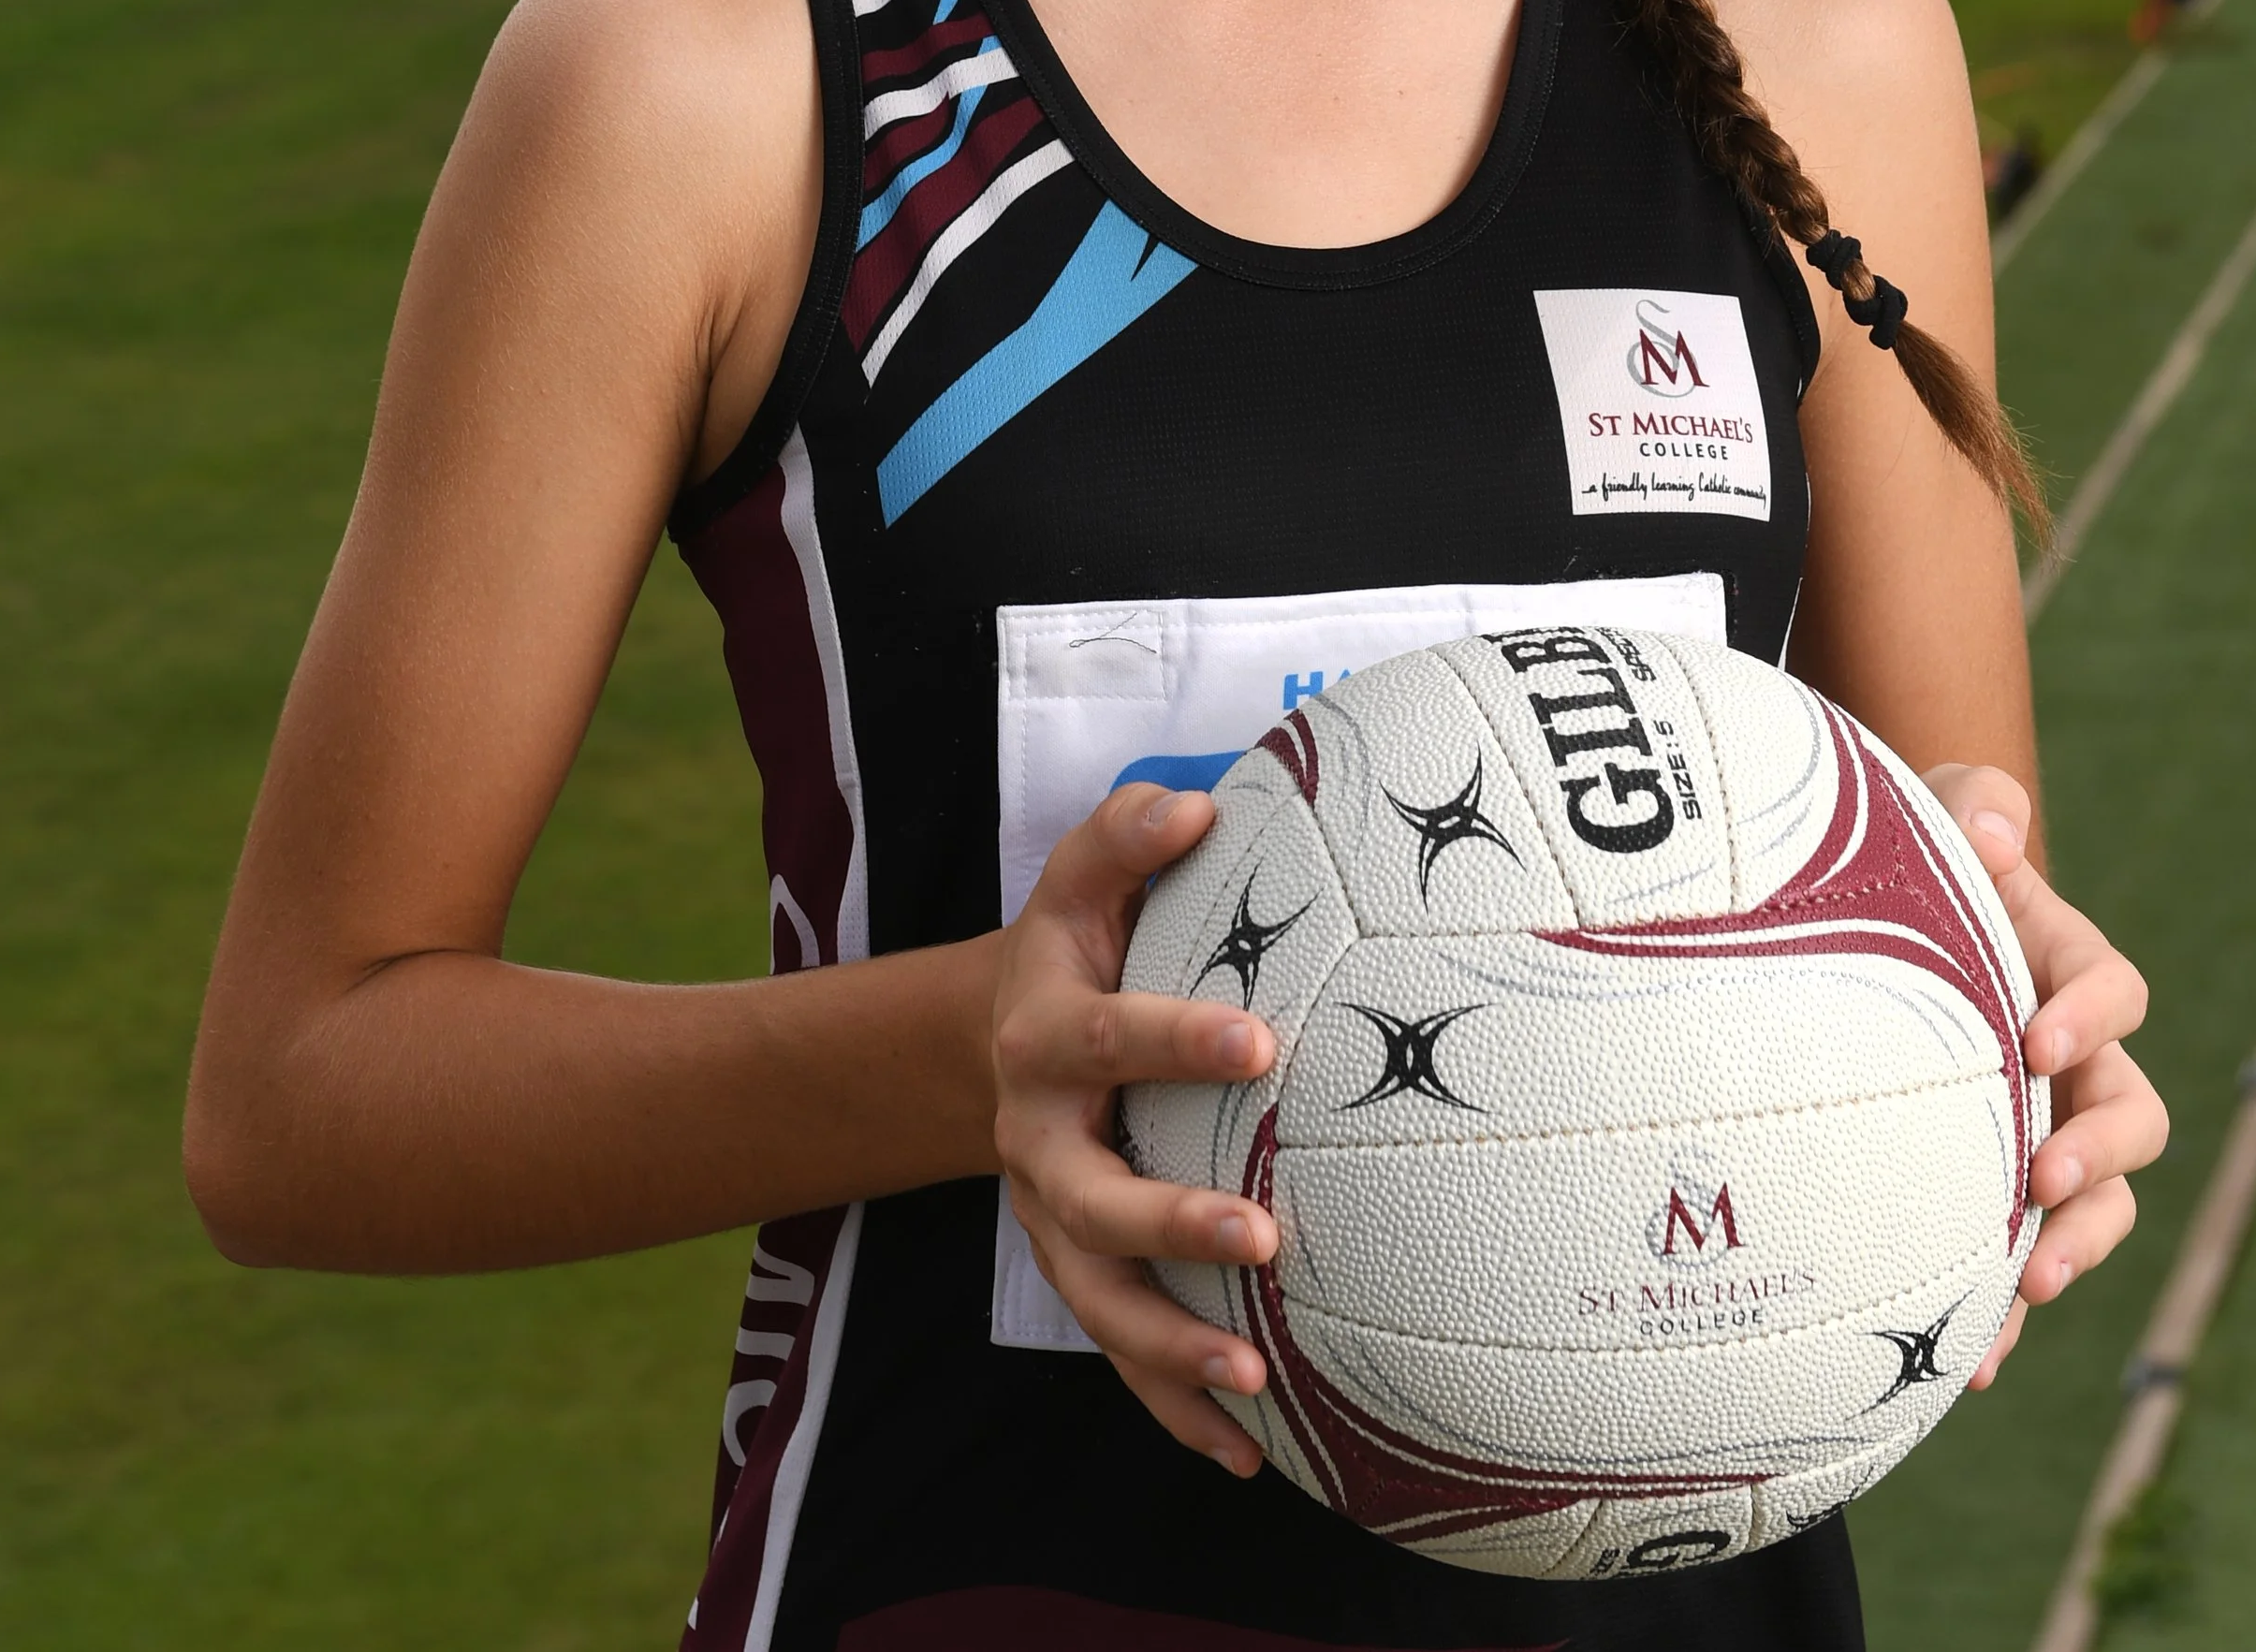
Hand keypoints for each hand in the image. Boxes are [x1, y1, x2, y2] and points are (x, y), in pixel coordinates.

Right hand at [992, 783, 1279, 1473]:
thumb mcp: (1082, 876)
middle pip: (1089, 1196)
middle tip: (1262, 1233)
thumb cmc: (1079, 943)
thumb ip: (1129, 833)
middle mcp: (1037, 1135)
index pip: (1109, 1034)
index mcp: (1045, 1032)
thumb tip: (1201, 803)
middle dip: (1171, 1221)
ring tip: (1254, 1376)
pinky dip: (1175, 1408)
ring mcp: (1050, 1217)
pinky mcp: (1075, 1272)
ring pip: (1099, 1298)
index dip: (1176, 1039)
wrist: (994, 1037)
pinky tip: (1247, 1451)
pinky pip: (1120, 1354)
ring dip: (1171, 1344)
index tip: (1260, 1044)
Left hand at [1927, 765, 2168, 1386]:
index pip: (2116, 992)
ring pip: (2100, 1202)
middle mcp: (2071, 1058)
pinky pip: (2022, 1255)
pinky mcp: (1996, 1187)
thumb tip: (1995, 832)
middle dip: (2103, 1155)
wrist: (1870, 922)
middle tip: (2047, 1174)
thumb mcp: (1940, 808)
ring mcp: (2041, 1127)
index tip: (2040, 1040)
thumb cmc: (1914, 857)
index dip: (2093, 1018)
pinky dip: (2007, 1311)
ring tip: (2029, 1276)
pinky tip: (1973, 1359)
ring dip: (2077, 1243)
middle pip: (2132, 1116)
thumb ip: (1974, 804)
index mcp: (2064, 969)